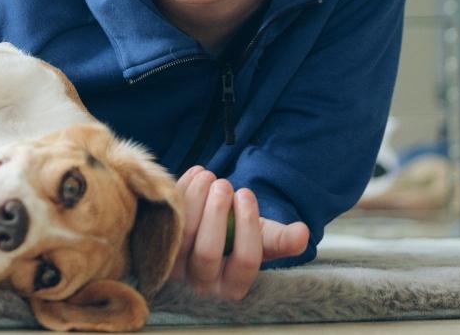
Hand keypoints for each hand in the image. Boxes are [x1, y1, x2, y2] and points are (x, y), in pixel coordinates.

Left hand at [169, 166, 309, 300]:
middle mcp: (202, 284)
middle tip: (224, 184)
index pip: (244, 262)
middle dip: (216, 213)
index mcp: (233, 286)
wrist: (207, 233)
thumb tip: (302, 233)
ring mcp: (174, 268)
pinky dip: (178, 194)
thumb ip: (282, 239)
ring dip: (194, 201)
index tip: (247, 194)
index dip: (248, 226)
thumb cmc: (239, 236)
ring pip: (182, 236)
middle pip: (208, 252)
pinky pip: (165, 221)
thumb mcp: (264, 238)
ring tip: (208, 176)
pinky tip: (194, 174)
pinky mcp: (157, 246)